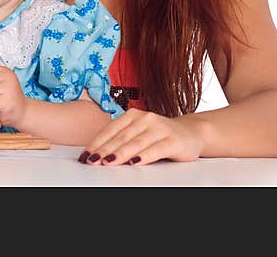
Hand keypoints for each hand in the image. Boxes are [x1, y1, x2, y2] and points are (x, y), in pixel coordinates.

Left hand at [81, 108, 204, 165]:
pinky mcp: (173, 140)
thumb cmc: (159, 135)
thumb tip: (96, 152)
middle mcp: (145, 118)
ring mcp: (160, 128)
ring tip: (107, 162)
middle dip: (104, 150)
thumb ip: (121, 140)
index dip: (97, 143)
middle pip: (121, 137)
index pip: (111, 130)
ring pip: (136, 142)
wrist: (191, 133)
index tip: (85, 155)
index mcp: (133, 115)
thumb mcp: (138, 133)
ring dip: (120, 153)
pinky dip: (144, 156)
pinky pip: (156, 149)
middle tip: (92, 160)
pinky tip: (135, 162)